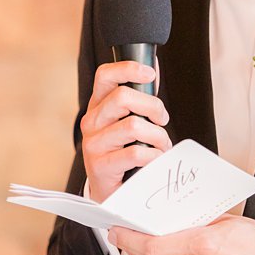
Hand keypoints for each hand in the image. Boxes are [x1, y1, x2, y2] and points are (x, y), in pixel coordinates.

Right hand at [81, 61, 171, 200]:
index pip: (105, 76)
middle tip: (162, 120)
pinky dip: (154, 155)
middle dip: (154, 107)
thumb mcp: (131, 119)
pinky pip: (136, 153)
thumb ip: (141, 95)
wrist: (113, 189)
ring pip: (133, 125)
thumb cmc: (125, 150)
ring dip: (158, 136)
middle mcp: (92, 121)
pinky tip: (154, 159)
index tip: (150, 74)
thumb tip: (152, 65)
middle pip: (123, 97)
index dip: (128, 69)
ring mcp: (93, 144)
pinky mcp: (100, 166)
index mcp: (99, 106)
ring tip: (160, 145)